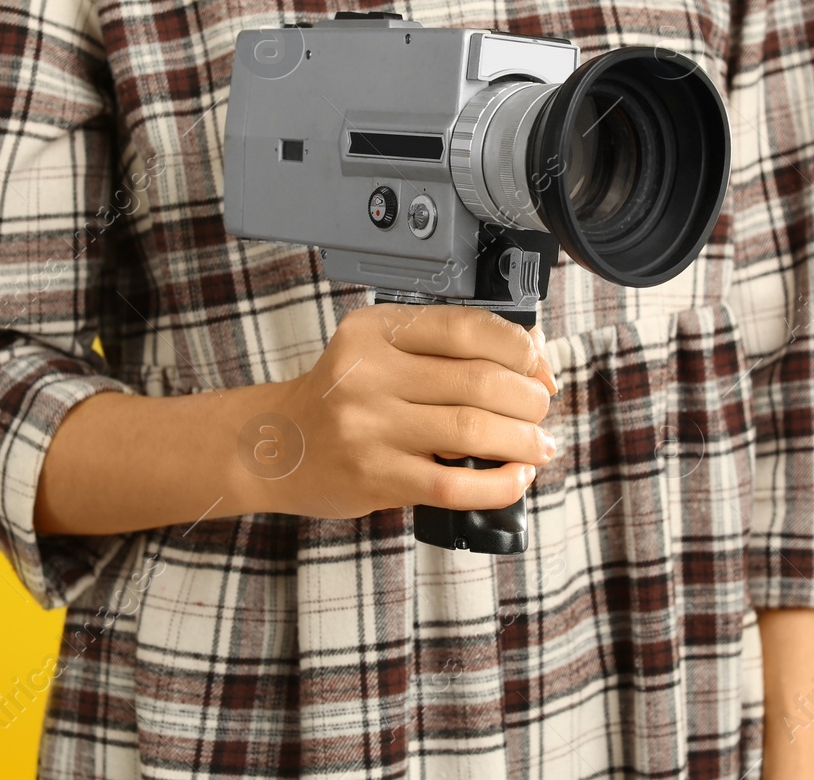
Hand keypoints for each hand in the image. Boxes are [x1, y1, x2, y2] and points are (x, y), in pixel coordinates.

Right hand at [258, 303, 557, 519]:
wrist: (273, 448)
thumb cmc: (340, 397)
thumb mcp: (378, 351)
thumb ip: (443, 349)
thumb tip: (533, 359)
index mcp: (375, 331)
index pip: (466, 328)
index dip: (519, 349)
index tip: (538, 367)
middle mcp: (369, 374)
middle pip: (479, 380)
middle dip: (528, 398)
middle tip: (540, 410)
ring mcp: (370, 428)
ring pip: (473, 430)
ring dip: (523, 440)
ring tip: (538, 445)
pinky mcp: (376, 477)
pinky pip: (454, 484)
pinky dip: (498, 484)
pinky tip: (515, 477)